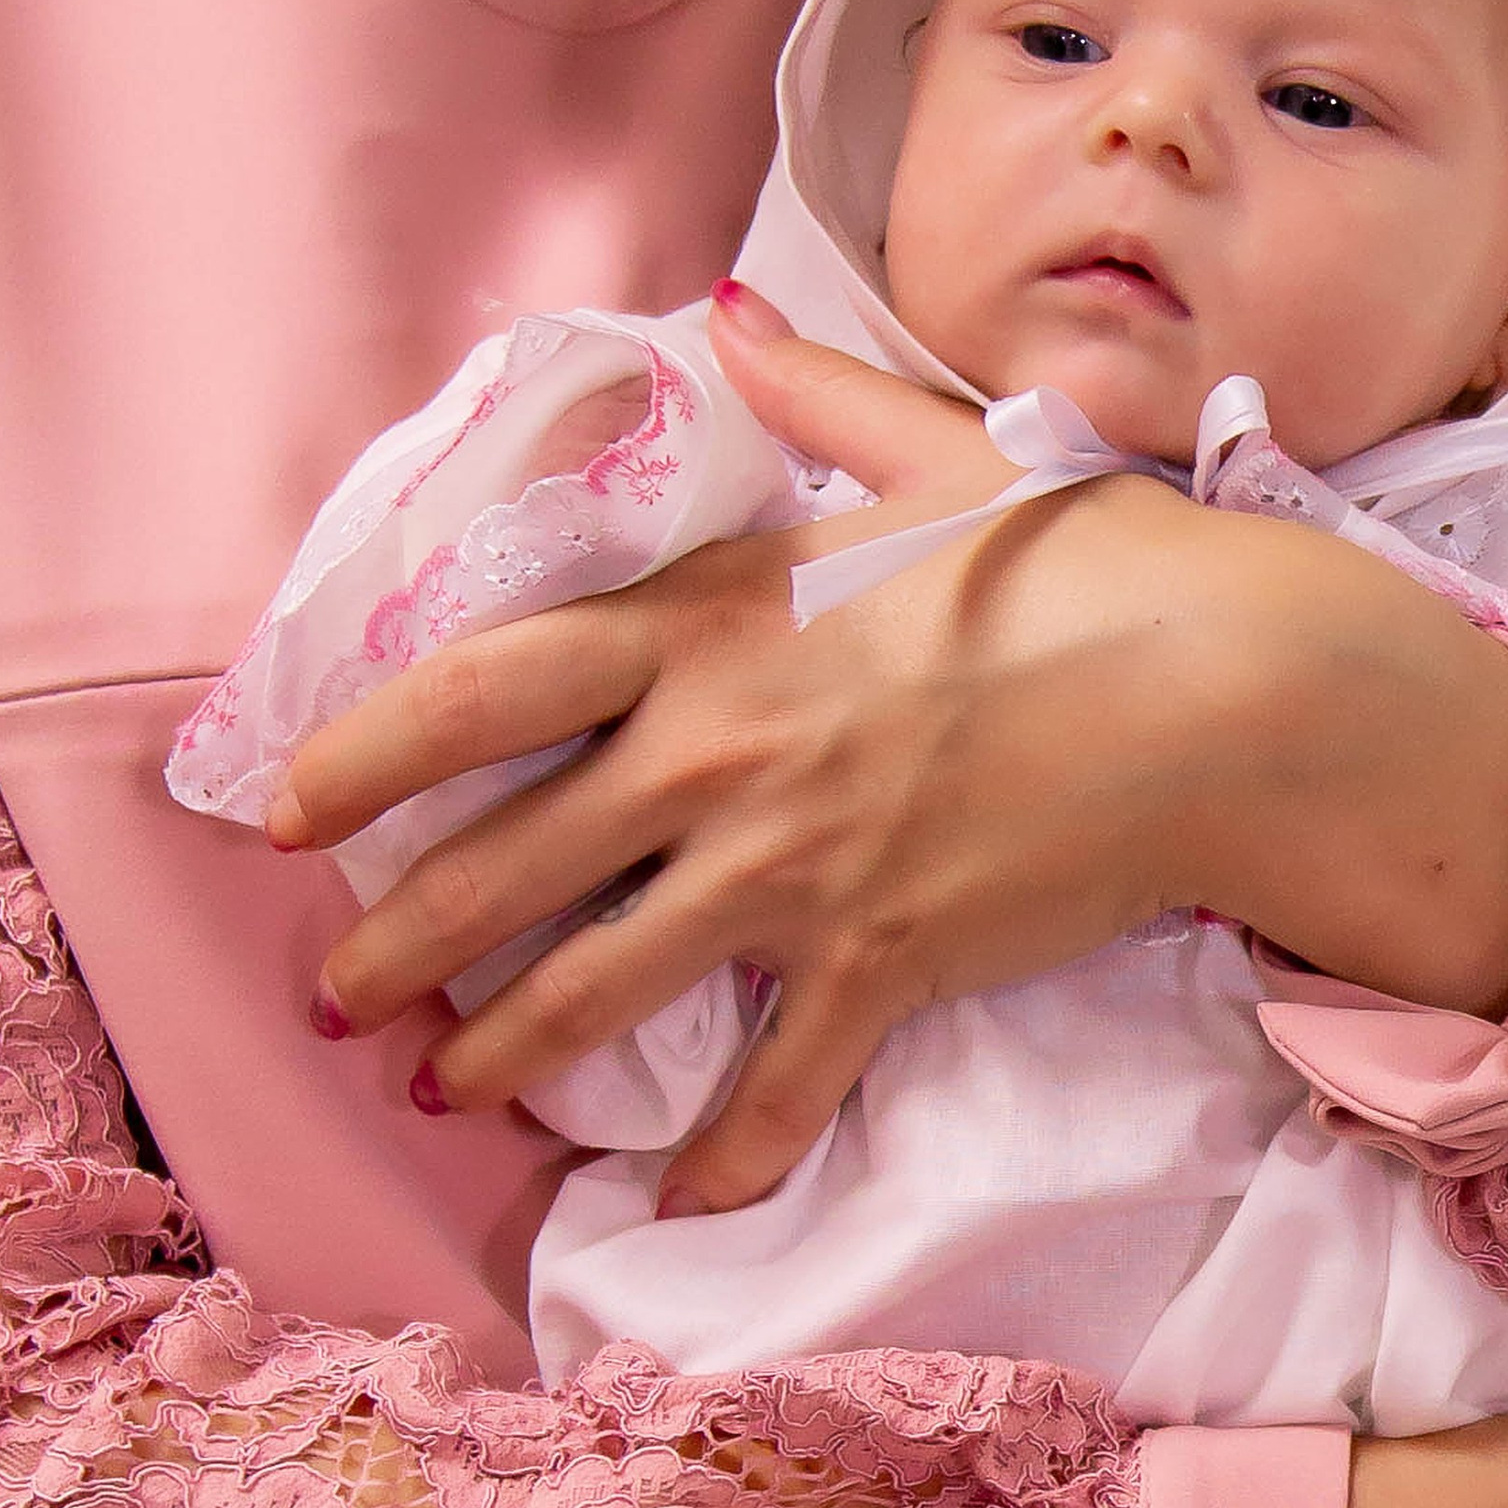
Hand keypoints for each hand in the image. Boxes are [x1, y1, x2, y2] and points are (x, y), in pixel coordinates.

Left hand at [278, 296, 1507, 1209]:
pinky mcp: (879, 964)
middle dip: (398, 945)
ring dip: (507, 1052)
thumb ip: (816, 398)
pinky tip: (676, 1198)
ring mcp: (796, 872)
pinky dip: (724, 1152)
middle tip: (338, 995)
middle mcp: (723, 755)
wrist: (1222, 692)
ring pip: (600, 987)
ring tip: (448, 1086)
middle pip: (504, 866)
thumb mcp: (940, 453)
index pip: (487, 688)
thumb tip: (728, 309)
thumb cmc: (1083, 562)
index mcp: (715, 626)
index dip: (365, 751)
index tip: (285, 806)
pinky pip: (773, 1086)